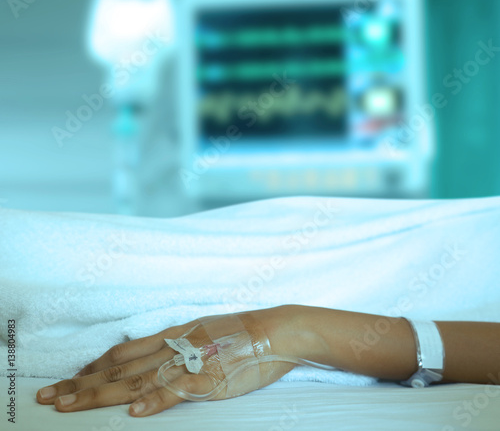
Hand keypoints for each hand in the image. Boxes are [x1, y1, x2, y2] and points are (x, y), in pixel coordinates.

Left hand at [36, 305, 305, 416]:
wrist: (274, 329)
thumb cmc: (241, 332)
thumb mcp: (203, 332)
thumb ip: (179, 343)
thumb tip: (156, 356)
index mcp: (174, 335)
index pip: (124, 352)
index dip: (95, 366)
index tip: (72, 378)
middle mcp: (175, 347)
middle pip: (120, 367)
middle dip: (83, 383)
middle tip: (50, 396)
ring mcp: (190, 363)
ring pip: (138, 380)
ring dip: (102, 394)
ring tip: (70, 405)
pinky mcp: (210, 379)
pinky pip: (177, 390)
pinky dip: (154, 400)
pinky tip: (133, 411)